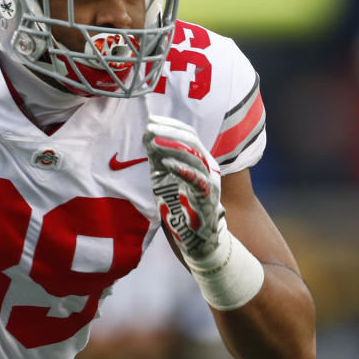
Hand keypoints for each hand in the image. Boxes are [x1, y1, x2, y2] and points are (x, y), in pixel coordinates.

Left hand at [143, 115, 222, 262]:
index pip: (189, 134)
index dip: (170, 125)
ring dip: (172, 147)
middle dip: (170, 132)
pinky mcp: (207, 198)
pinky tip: (165, 163)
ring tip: (153, 142)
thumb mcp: (164, 176)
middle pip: (193, 142)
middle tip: (150, 128)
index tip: (151, 120)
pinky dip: (182, 170)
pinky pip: (197, 180)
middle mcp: (208, 167)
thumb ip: (158, 157)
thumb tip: (147, 134)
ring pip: (195, 158)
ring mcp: (210, 182)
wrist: (195, 237)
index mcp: (200, 159)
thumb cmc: (180, 205)